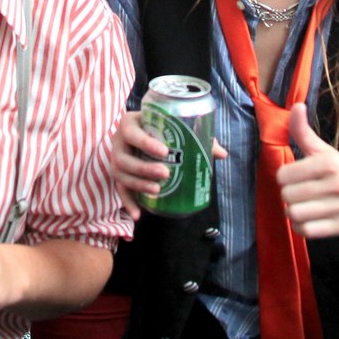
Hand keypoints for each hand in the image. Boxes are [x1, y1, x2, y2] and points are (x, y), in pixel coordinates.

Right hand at [109, 111, 225, 219]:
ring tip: (157, 190)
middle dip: (144, 168)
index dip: (146, 143)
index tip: (165, 151)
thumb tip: (222, 154)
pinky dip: (129, 203)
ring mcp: (116, 159)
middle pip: (124, 158)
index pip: (132, 133)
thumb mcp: (173, 126)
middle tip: (165, 173)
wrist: (138, 129)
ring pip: (121, 174)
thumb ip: (196, 137)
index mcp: (130, 124)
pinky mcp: (118, 174)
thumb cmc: (159, 127)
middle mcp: (118, 142)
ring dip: (138, 184)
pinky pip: (120, 190)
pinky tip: (138, 215)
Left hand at [278, 103, 338, 238]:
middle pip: (287, 196)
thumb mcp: (324, 149)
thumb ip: (304, 131)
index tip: (292, 177)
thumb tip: (296, 106)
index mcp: (329, 162)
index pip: (284, 175)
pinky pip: (307, 231)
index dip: (283, 177)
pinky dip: (300, 227)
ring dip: (292, 212)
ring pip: (295, 214)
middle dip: (288, 194)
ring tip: (300, 206)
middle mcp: (338, 183)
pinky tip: (306, 218)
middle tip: (297, 192)